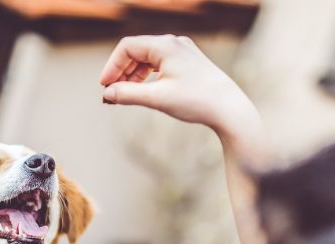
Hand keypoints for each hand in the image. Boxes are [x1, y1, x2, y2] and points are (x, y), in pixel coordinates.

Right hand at [99, 35, 262, 155]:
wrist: (230, 109)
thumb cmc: (197, 100)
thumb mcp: (158, 98)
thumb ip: (128, 95)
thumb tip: (107, 94)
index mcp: (165, 45)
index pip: (127, 47)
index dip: (112, 66)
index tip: (104, 87)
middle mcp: (174, 43)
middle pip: (137, 52)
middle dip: (121, 73)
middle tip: (110, 95)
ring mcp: (183, 52)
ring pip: (148, 59)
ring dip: (133, 76)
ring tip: (124, 96)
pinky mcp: (189, 63)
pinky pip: (160, 65)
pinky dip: (148, 77)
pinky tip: (143, 91)